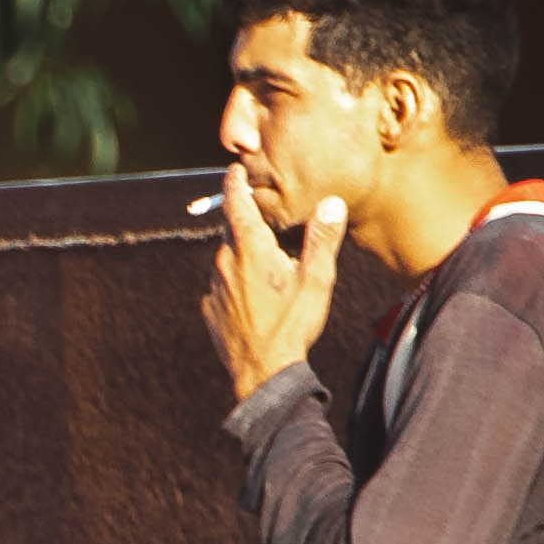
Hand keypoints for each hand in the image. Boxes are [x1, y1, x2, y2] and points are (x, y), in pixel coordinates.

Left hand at [200, 163, 343, 401]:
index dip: (235, 184)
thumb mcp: (316, 280)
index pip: (236, 204)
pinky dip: (236, 284)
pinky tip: (254, 296)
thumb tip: (331, 204)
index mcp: (249, 250)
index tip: (234, 170)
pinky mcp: (212, 311)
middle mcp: (225, 263)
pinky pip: (222, 287)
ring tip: (267, 264)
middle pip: (232, 232)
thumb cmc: (291, 325)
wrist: (263, 372)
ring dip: (243, 256)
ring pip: (227, 260)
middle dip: (246, 223)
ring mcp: (215, 288)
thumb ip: (322, 239)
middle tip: (265, 219)